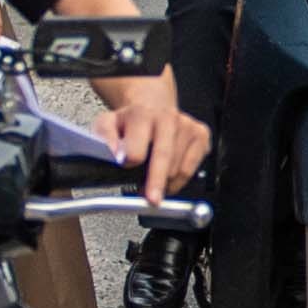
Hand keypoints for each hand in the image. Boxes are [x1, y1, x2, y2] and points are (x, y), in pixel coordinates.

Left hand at [98, 77, 206, 199]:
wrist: (153, 107)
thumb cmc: (131, 121)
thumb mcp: (107, 124)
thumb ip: (105, 139)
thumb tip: (115, 155)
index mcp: (142, 114)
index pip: (138, 148)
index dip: (131, 163)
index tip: (127, 171)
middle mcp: (168, 118)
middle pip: (164, 157)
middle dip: (156, 182)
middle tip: (152, 199)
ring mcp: (187, 126)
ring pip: (178, 168)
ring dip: (165, 182)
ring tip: (153, 181)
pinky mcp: (201, 135)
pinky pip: (191, 170)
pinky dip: (179, 180)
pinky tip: (168, 176)